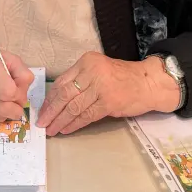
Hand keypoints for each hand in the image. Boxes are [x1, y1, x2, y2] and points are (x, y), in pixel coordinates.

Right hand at [0, 37, 34, 120]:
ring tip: (4, 102)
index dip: (19, 94)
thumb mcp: (6, 58)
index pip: (10, 91)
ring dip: (6, 112)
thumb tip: (22, 98)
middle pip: (4, 107)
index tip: (18, 90)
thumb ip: (21, 73)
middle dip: (15, 108)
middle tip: (16, 103)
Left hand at [37, 52, 179, 135]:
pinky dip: (74, 124)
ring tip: (51, 130)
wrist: (149, 83)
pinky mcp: (108, 102)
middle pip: (64, 94)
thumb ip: (81, 81)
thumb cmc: (123, 79)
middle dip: (50, 111)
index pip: (62, 82)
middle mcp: (92, 71)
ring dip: (60, 121)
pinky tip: (66, 129)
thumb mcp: (99, 71)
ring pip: (73, 107)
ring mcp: (100, 87)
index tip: (42, 110)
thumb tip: (56, 101)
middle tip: (42, 123)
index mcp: (86, 61)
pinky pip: (86, 115)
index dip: (49, 99)